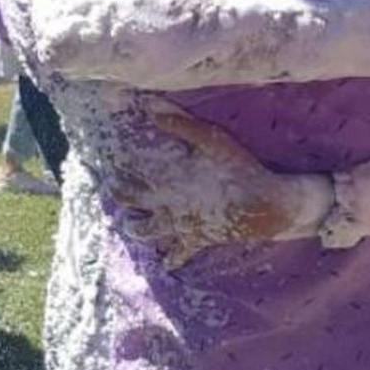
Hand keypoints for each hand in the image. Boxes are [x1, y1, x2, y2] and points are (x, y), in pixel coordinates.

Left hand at [108, 102, 331, 268]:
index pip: (131, 180)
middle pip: (131, 206)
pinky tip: (166, 263)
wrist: (262, 204)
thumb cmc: (238, 168)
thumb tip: (150, 105)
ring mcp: (179, 227)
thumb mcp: (211, 139)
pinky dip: (169, 260)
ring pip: (145, 233)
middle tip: (112, 190)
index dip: (116, 175)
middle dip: (119, 198)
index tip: (108, 169)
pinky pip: (177, 256)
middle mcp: (167, 207)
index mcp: (167, 182)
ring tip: (131, 224)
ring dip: (136, 228)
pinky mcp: (195, 242)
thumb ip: (179, 123)